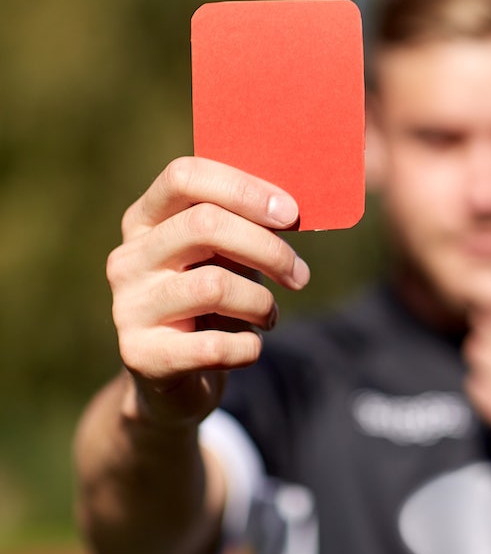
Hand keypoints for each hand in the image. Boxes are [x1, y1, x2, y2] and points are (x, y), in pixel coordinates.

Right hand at [106, 156, 309, 427]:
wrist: (174, 378)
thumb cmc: (212, 301)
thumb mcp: (226, 255)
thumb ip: (247, 224)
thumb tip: (293, 207)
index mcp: (146, 219)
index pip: (184, 176)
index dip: (244, 188)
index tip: (291, 213)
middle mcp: (129, 257)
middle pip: (204, 225)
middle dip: (268, 249)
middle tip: (300, 275)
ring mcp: (128, 306)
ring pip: (213, 285)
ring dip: (261, 303)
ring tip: (269, 315)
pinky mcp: (140, 355)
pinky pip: (212, 346)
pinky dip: (247, 346)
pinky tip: (250, 346)